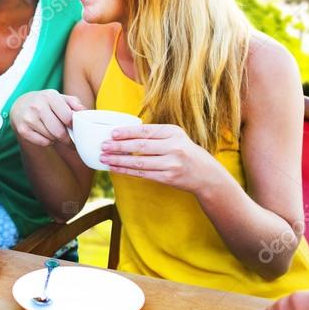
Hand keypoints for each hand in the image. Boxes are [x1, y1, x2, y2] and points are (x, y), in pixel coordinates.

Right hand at [9, 90, 84, 145]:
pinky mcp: (22, 129)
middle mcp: (37, 106)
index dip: (73, 126)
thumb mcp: (59, 98)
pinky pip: (42, 142)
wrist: (20, 105)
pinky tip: (46, 134)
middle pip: (59, 131)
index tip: (75, 128)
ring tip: (56, 133)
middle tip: (70, 140)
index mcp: (50, 96)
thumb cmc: (45, 102)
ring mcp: (29, 118)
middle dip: (67, 138)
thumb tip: (84, 111)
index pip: (67, 117)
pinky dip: (47, 141)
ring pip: (51, 138)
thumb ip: (74, 103)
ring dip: (57, 139)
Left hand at [98, 123, 214, 191]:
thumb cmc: (185, 152)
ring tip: (104, 158)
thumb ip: (156, 134)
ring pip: (139, 162)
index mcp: (173, 132)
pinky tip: (115, 168)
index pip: (146, 131)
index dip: (128, 132)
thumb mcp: (176, 136)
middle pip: (141, 146)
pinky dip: (126, 170)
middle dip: (119, 146)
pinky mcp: (168, 178)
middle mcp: (174, 147)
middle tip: (103, 145)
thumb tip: (125, 132)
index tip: (112, 133)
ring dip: (119, 160)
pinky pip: (142, 174)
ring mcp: (171, 164)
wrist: (205, 174)